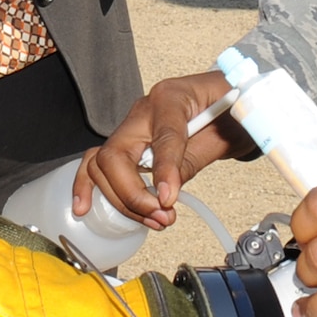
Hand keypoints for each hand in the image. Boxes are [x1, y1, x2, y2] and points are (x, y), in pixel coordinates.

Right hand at [74, 69, 252, 221]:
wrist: (232, 97)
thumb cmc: (231, 107)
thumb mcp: (225, 132)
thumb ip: (193, 159)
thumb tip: (167, 193)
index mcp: (173, 97)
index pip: (163, 136)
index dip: (165, 171)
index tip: (169, 201)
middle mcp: (145, 108)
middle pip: (117, 154)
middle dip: (133, 194)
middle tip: (161, 216)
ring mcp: (133, 124)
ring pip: (104, 164)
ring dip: (122, 199)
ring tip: (152, 220)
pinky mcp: (129, 141)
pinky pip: (99, 162)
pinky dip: (89, 184)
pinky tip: (84, 206)